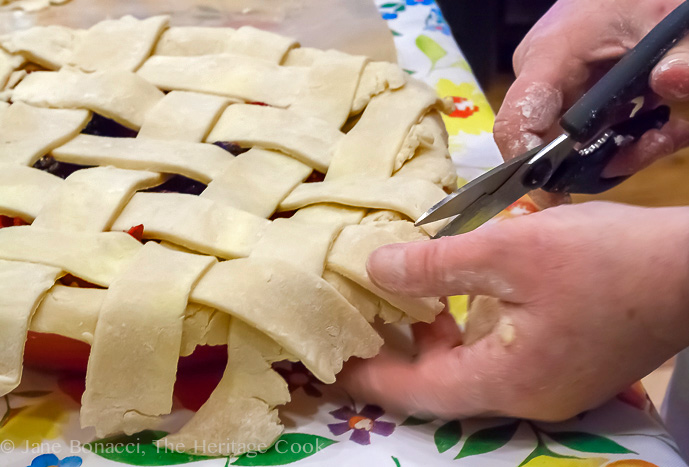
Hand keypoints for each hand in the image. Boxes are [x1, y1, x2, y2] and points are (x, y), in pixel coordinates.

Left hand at [339, 202, 688, 420]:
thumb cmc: (603, 259)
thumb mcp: (508, 252)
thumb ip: (435, 267)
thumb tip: (375, 269)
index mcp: (506, 381)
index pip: (415, 391)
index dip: (368, 375)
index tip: (327, 361)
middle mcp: (524, 395)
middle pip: (439, 384)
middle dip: (395, 353)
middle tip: (355, 322)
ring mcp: (547, 383)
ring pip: (468, 368)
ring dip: (431, 336)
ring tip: (392, 301)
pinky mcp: (562, 362)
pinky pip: (497, 354)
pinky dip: (465, 329)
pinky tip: (451, 295)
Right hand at [493, 0, 688, 206]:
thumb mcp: (665, 16)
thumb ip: (680, 51)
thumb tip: (672, 83)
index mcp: (548, 59)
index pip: (516, 124)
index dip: (527, 168)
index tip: (557, 202)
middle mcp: (543, 81)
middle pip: (550, 144)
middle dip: (601, 159)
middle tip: (651, 148)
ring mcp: (559, 90)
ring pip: (577, 145)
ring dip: (625, 149)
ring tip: (667, 131)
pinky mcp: (576, 96)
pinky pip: (592, 134)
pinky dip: (629, 137)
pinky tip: (662, 123)